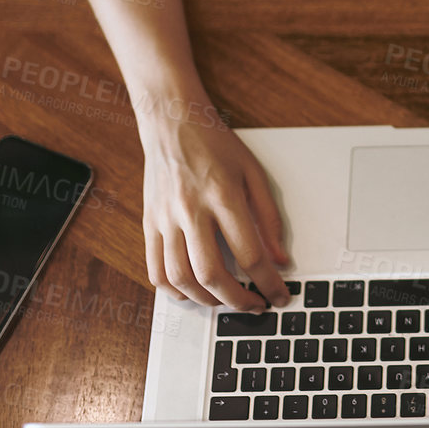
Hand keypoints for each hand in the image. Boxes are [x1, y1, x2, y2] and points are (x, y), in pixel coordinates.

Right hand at [139, 115, 292, 310]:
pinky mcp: (148, 224)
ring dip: (206, 300)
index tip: (279, 295)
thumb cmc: (215, 144)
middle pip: (212, 273)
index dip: (269, 282)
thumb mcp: (254, 172)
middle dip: (237, 300)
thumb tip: (281, 258)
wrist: (172, 122)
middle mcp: (191, 210)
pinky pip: (154, 270)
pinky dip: (173, 291)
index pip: (250, 253)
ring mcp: (165, 219)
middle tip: (255, 305)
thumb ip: (270, 217)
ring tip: (226, 301)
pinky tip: (192, 292)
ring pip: (180, 278)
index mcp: (223, 195)